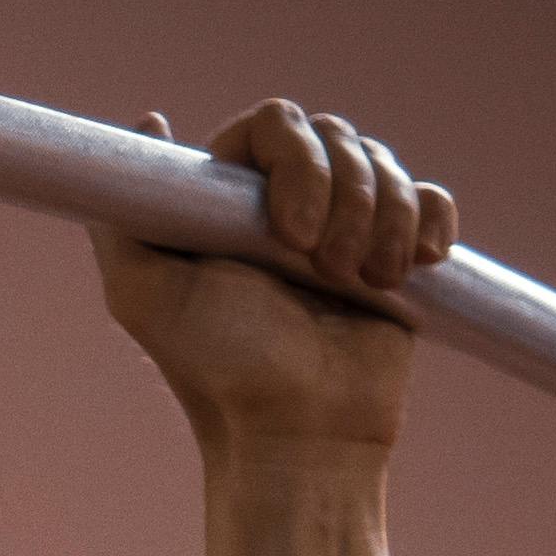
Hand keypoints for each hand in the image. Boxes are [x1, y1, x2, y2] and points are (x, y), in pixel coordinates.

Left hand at [94, 99, 457, 462]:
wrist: (295, 432)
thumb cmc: (216, 367)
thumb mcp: (142, 293)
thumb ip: (123, 217)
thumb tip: (150, 123)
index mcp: (232, 199)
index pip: (274, 124)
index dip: (294, 163)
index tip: (288, 235)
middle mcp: (287, 202)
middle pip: (337, 135)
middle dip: (345, 197)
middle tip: (327, 270)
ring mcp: (346, 225)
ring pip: (387, 165)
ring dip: (385, 221)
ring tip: (368, 284)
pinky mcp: (396, 254)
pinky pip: (432, 199)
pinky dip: (431, 220)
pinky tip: (416, 264)